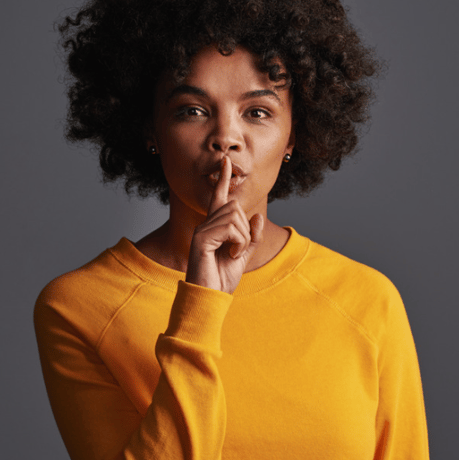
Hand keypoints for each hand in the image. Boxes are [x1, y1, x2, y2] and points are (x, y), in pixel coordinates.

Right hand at [185, 156, 263, 293]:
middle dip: (246, 229)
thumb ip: (251, 237)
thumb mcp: (243, 256)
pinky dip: (238, 242)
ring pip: (235, 217)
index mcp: (214, 227)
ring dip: (243, 238)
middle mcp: (206, 224)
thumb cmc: (222, 279)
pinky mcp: (201, 238)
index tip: (226, 161)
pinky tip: (230, 255)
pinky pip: (231, 229)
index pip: (220, 198)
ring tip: (233, 254)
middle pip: (235, 206)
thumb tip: (257, 216)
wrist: (211, 297)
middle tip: (238, 250)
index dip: (223, 179)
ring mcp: (202, 230)